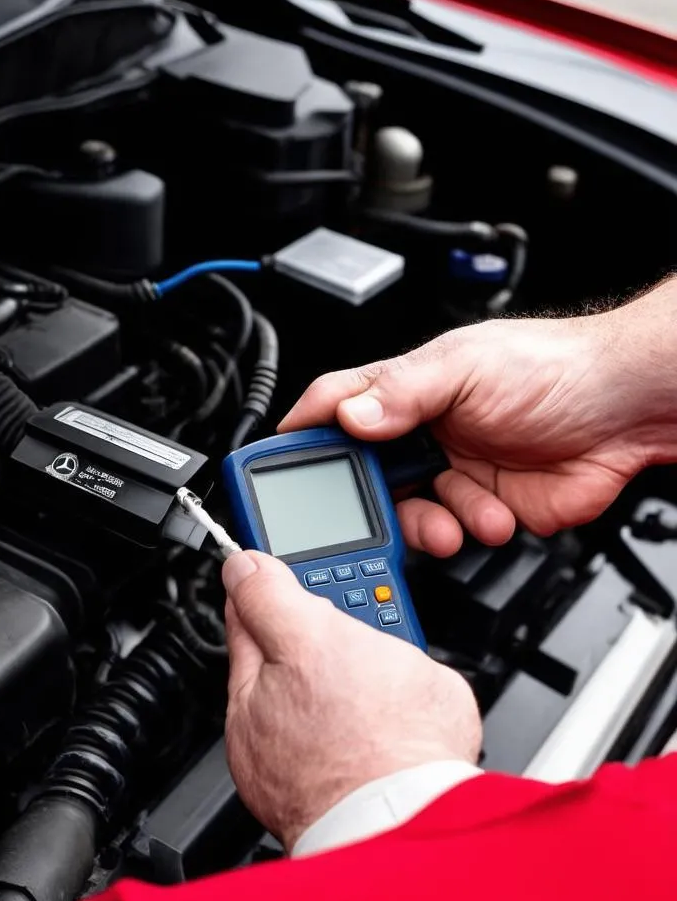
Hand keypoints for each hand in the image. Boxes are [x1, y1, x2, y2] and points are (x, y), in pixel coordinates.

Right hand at [223, 550, 480, 851]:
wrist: (387, 832)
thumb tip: (238, 599)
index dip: (249, 576)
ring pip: (366, 651)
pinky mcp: (442, 685)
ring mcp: (405, 660)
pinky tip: (380, 737)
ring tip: (346, 730)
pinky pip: (407, 678)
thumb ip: (242, 645)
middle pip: (320, 620)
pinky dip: (395, 701)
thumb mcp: (243, 719)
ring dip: (355, 676)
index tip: (244, 576)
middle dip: (308, 645)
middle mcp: (360, 638)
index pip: (265, 577)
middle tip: (299, 697)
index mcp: (303, 638)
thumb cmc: (314, 788)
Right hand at [280, 283, 676, 555]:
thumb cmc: (556, 367)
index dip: (298, 438)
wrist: (630, 411)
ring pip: (402, 514)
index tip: (270, 468)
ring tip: (457, 511)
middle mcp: (418, 433)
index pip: (331, 412)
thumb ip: (404, 392)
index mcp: (403, 391)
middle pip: (358, 476)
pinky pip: (450, 533)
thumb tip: (349, 416)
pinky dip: (466, 531)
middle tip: (368, 512)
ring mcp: (448, 472)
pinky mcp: (479, 508)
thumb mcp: (468, 367)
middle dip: (362, 501)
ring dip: (425, 522)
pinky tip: (492, 514)